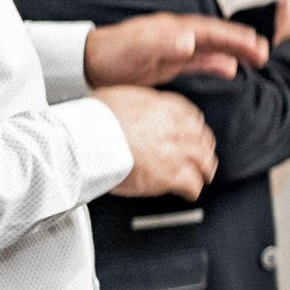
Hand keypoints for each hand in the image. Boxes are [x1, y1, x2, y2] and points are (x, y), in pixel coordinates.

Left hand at [85, 14, 268, 86]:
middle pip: (217, 37)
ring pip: (212, 49)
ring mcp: (174, 48)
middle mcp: (177, 35)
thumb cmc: (110, 55)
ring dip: (235, 52)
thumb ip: (165, 44)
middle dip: (242, 43)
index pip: (211, 31)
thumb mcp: (137, 49)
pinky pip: (200, 62)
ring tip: (258, 60)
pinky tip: (231, 70)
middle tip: (265, 52)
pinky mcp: (169, 63)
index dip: (234, 37)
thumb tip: (191, 40)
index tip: (255, 43)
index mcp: (173, 29)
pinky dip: (217, 64)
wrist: (87, 65)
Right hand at [97, 86, 217, 198]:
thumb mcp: (118, 96)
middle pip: (201, 139)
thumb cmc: (93, 120)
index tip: (193, 133)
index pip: (191, 115)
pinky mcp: (169, 175)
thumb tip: (133, 107)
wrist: (85, 140)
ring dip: (204, 169)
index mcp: (162, 107)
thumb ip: (135, 103)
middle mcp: (173, 127)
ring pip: (203, 161)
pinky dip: (192, 190)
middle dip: (203, 149)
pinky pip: (191, 185)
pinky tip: (189, 193)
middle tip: (202, 156)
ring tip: (203, 175)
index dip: (194, 127)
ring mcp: (175, 152)